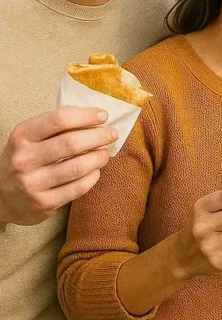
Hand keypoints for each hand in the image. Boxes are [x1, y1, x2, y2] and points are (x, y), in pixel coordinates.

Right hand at [0, 108, 117, 225]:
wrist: (0, 197)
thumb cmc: (24, 159)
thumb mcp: (29, 137)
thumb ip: (55, 126)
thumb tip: (95, 116)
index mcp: (22, 136)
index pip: (59, 119)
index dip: (86, 115)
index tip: (103, 116)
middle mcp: (24, 160)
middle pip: (71, 143)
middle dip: (98, 136)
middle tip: (112, 134)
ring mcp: (33, 184)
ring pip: (78, 167)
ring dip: (99, 157)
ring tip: (105, 152)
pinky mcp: (44, 204)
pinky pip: (78, 188)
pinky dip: (93, 176)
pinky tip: (95, 170)